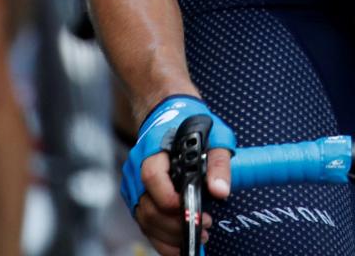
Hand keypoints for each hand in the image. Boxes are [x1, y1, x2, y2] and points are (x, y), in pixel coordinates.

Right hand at [122, 95, 235, 255]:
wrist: (169, 111)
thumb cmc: (191, 122)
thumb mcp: (214, 134)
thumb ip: (219, 163)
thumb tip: (221, 192)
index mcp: (153, 149)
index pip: (151, 177)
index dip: (169, 199)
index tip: (192, 210)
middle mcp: (137, 168)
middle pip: (148, 207)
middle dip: (176, 225)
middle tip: (204, 228)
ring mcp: (134, 184)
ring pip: (145, 220)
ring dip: (170, 235)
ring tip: (198, 236)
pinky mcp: (137, 196)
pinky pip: (145, 222)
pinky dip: (161, 237)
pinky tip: (181, 243)